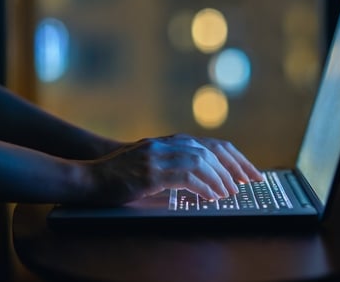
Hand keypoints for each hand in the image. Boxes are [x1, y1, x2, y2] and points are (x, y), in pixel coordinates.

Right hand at [79, 134, 262, 204]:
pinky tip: (213, 197)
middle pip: (211, 151)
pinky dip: (204, 187)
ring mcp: (158, 157)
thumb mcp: (151, 162)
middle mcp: (166, 145)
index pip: (211, 145)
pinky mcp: (150, 173)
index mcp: (169, 142)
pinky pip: (185, 177)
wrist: (89, 176)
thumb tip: (204, 178)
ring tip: (230, 193)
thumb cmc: (120, 173)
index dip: (234, 158)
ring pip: (201, 162)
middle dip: (235, 167)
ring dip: (220, 178)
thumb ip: (175, 163)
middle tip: (250, 181)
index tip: (250, 172)